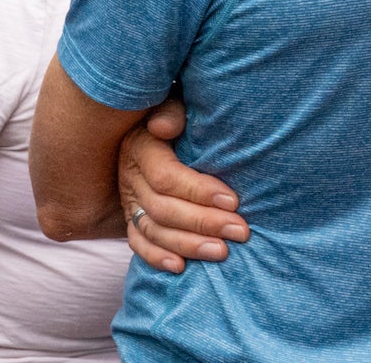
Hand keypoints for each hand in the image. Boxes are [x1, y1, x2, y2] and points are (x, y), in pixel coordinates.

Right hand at [118, 97, 248, 272]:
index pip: (165, 177)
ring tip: (223, 252)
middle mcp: (129, 176)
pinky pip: (138, 243)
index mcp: (139, 147)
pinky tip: (180, 267)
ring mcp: (129, 200)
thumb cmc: (178, 116)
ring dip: (188, 245)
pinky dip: (156, 257)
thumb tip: (164, 127)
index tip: (234, 200)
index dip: (199, 191)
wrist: (156, 124)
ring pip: (153, 230)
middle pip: (162, 208)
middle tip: (240, 231)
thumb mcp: (172, 103)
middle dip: (204, 222)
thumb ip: (171, 111)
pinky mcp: (132, 218)